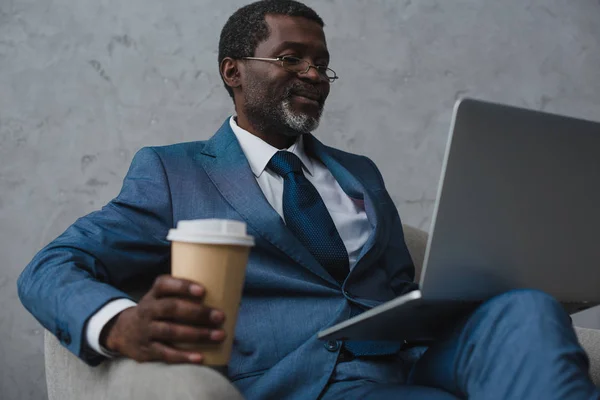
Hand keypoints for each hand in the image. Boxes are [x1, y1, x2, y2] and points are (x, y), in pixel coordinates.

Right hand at [101, 275, 225, 363]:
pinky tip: (200, 357)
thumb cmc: (156, 311)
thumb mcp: (161, 298)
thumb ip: (184, 295)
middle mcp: (148, 310)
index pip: (164, 285)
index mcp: (154, 294)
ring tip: (219, 335)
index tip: (203, 291)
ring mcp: (146, 330)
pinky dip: (184, 356)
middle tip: (220, 316)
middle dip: (198, 312)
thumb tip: (228, 297)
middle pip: (171, 308)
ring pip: (171, 331)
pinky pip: (165, 353)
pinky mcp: (146, 350)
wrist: (123, 332)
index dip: (183, 286)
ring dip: (197, 334)